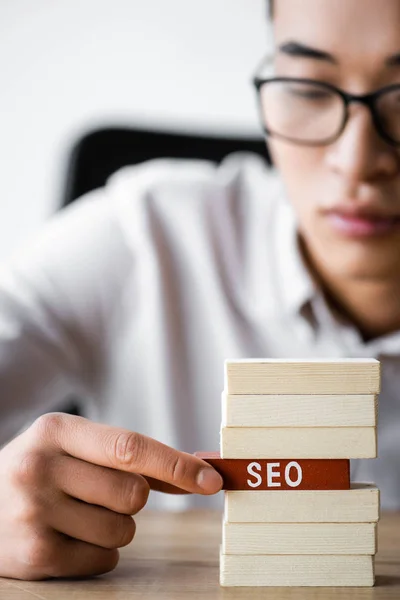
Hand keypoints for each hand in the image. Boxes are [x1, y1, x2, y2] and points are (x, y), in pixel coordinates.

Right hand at [0, 413, 222, 579]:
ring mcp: (33, 513)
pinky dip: (97, 553)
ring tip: (75, 514)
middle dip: (132, 498)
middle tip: (97, 492)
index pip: (130, 447)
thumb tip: (199, 471)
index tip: (212, 479)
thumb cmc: (42, 471)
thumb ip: (129, 456)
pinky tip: (65, 537)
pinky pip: (105, 561)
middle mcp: (39, 468)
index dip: (177, 464)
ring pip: (123, 530)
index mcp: (55, 430)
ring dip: (114, 526)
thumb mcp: (72, 447)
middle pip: (134, 493)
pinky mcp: (34, 556)